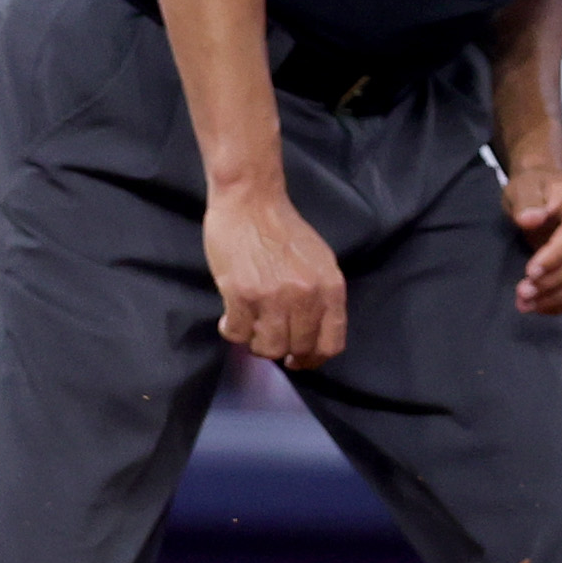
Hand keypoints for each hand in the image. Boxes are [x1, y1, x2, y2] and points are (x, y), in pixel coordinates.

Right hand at [206, 182, 346, 369]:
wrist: (251, 202)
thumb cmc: (284, 230)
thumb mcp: (319, 262)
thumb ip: (320, 297)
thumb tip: (311, 335)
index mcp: (330, 288)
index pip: (331, 343)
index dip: (314, 359)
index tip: (299, 360)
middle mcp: (306, 296)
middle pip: (297, 349)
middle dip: (282, 352)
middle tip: (268, 342)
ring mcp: (273, 297)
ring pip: (267, 348)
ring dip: (256, 344)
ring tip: (250, 328)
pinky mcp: (241, 295)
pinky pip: (237, 334)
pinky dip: (232, 332)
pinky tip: (230, 318)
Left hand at [506, 166, 561, 315]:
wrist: (546, 196)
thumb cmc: (537, 190)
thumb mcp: (524, 187)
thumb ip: (526, 201)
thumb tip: (530, 218)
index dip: (557, 255)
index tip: (530, 271)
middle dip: (554, 280)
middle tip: (523, 291)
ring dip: (558, 296)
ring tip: (527, 303)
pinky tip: (542, 306)